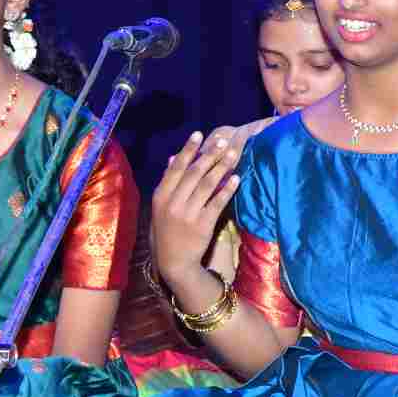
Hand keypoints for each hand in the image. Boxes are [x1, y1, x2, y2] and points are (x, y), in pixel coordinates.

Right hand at [151, 130, 241, 287]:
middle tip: (223, 141)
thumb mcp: (161, 207)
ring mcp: (187, 213)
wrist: (174, 262)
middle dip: (210, 154)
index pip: (176, 168)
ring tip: (233, 154)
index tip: (199, 134)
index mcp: (161, 195)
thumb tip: (173, 158)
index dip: (188, 150)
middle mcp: (173, 202)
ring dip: (221, 167)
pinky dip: (227, 189)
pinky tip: (236, 178)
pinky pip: (217, 203)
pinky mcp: (202, 225)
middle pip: (194, 173)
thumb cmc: (167, 232)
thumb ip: (168, 183)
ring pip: (207, 185)